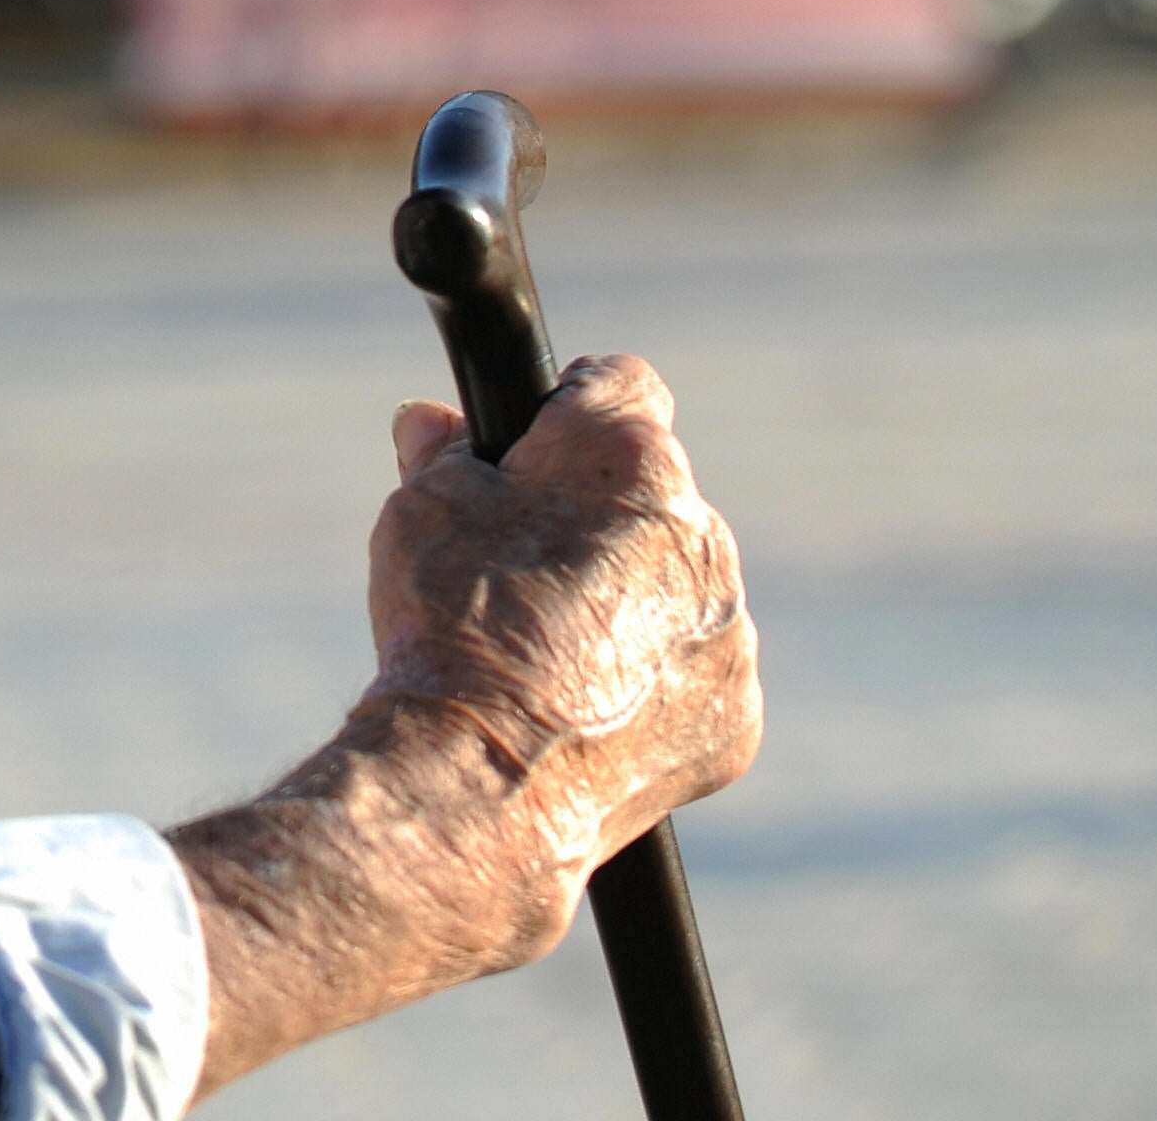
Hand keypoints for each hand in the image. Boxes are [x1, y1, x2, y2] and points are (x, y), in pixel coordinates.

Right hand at [363, 353, 760, 950]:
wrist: (487, 773)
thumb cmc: (449, 621)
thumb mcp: (420, 509)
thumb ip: (441, 453)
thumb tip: (431, 422)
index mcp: (628, 459)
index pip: (623, 384)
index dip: (570, 408)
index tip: (533, 444)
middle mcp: (702, 532)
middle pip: (651, 498)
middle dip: (596, 517)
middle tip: (520, 564)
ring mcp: (729, 628)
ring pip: (679, 591)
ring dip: (629, 605)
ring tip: (545, 654)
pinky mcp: (736, 714)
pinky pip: (695, 676)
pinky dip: (650, 685)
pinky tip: (583, 712)